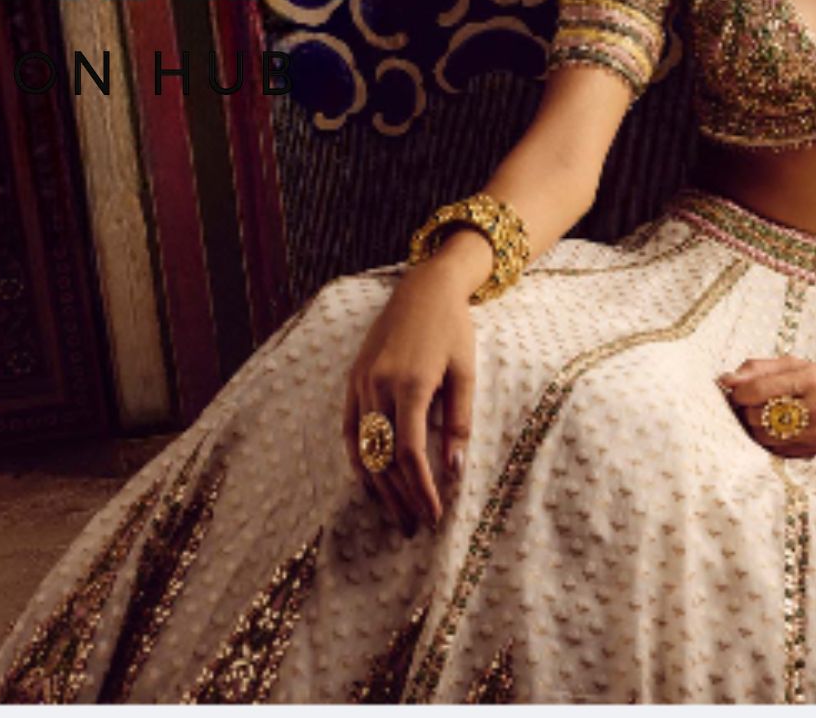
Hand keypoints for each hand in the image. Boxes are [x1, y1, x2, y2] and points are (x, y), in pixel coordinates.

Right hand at [342, 266, 475, 535]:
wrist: (422, 288)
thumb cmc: (452, 329)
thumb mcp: (465, 373)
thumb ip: (458, 422)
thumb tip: (453, 471)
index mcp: (410, 385)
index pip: (410, 454)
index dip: (421, 490)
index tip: (435, 515)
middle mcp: (379, 387)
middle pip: (384, 458)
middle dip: (401, 498)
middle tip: (417, 528)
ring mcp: (361, 384)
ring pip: (364, 449)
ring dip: (379, 488)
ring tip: (397, 516)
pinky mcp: (353, 380)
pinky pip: (350, 430)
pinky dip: (359, 461)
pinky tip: (370, 485)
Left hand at [718, 355, 815, 457]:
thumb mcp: (793, 364)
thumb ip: (757, 368)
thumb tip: (725, 380)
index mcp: (810, 379)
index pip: (759, 390)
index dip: (739, 393)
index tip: (736, 393)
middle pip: (758, 416)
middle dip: (747, 410)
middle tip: (750, 404)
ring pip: (765, 437)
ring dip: (755, 427)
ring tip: (763, 416)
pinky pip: (778, 450)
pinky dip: (770, 440)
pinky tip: (777, 429)